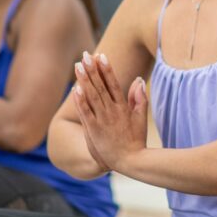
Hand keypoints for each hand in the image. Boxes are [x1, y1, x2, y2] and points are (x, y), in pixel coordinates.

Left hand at [71, 52, 147, 170]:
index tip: (101, 56)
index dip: (107, 69)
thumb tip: (138, 80)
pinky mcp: (94, 130)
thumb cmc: (136, 140)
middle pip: (100, 86)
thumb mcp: (141, 118)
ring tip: (78, 66)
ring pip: (92, 96)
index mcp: (123, 107)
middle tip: (86, 55)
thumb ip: (139, 98)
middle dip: (93, 69)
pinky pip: (86, 113)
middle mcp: (112, 111)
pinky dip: (81, 101)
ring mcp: (102, 120)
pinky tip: (75, 90)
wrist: (131, 161)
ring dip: (84, 80)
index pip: (113, 84)